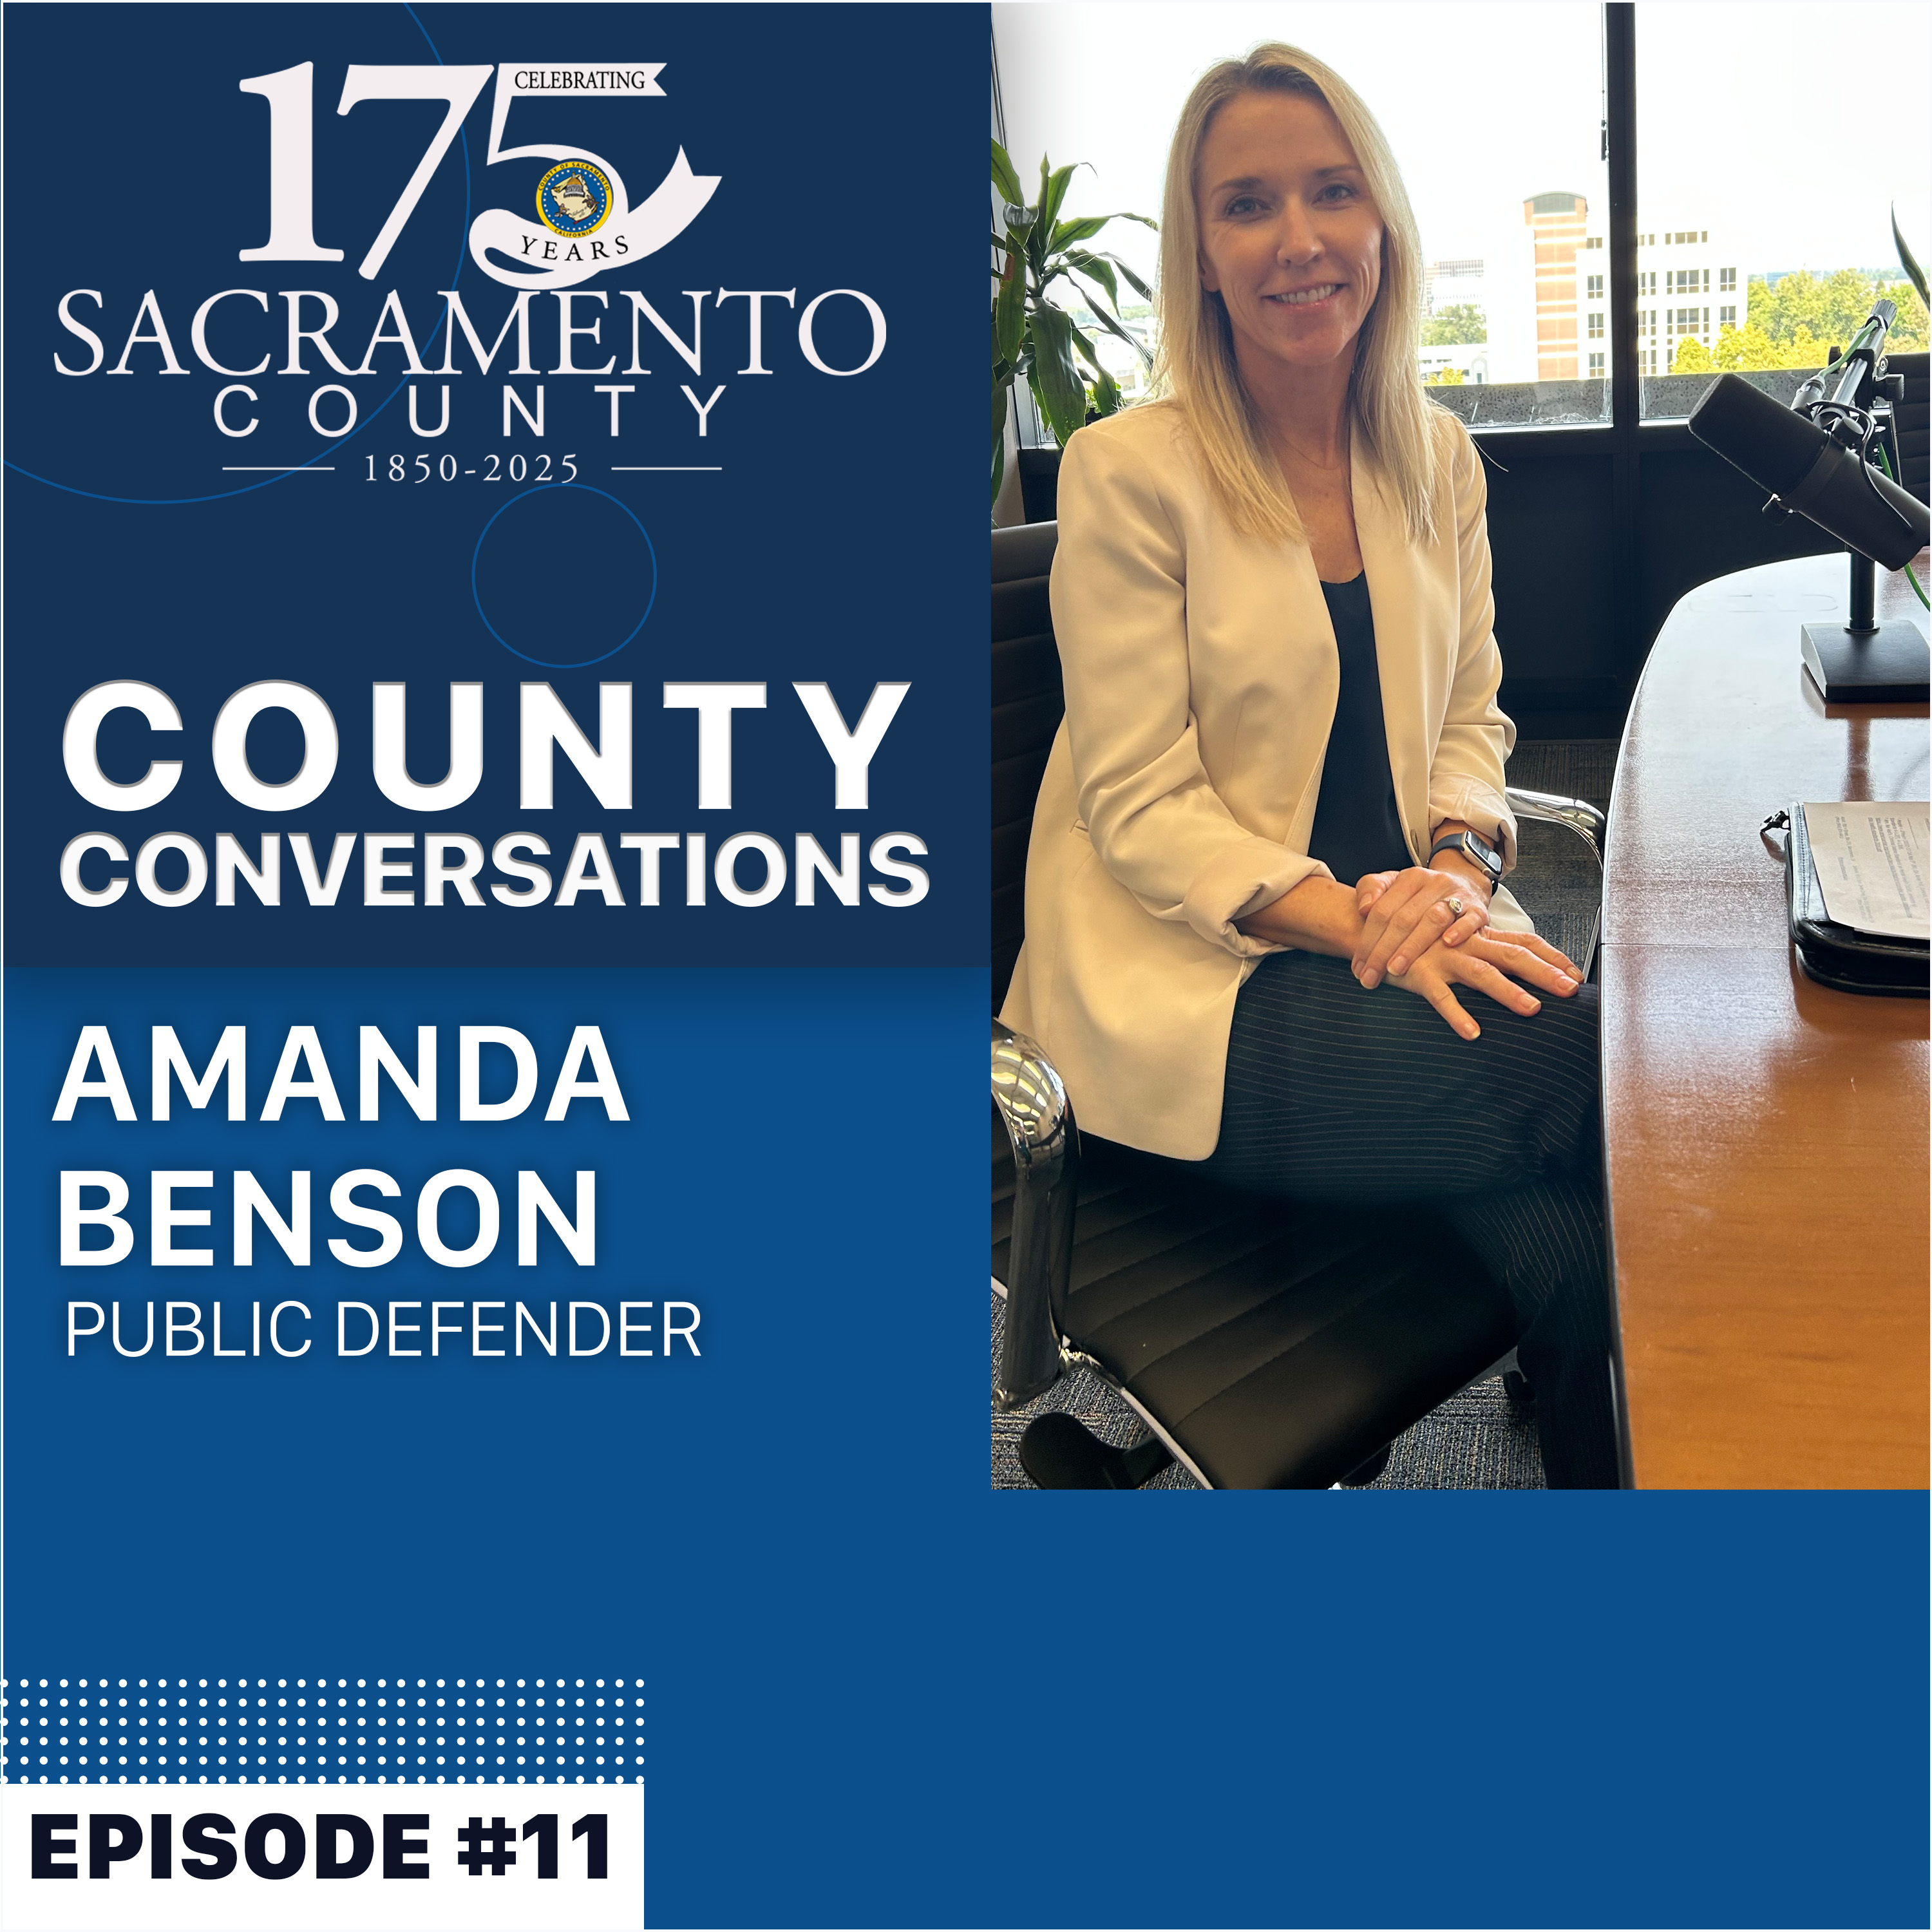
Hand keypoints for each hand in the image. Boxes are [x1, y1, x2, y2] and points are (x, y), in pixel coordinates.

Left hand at [1352, 866, 1490, 987]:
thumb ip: (1371, 888)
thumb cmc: (1421, 891)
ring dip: (1412, 947)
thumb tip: (1363, 908)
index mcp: (1409, 878)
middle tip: (1369, 977)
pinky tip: (1447, 944)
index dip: (1367, 940)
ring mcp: (1458, 896)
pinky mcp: (1478, 909)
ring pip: (1433, 920)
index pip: (1382, 911)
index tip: (1357, 966)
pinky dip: (1460, 930)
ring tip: (1395, 969)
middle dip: (1383, 951)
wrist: (1464, 881)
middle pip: (1403, 919)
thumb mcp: (1393, 883)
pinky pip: (1470, 918)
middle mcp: (1433, 884)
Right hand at [1386, 930, 1583, 1040]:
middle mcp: (1466, 945)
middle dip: (1545, 973)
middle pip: (1514, 956)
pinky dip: (1457, 1015)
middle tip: (1571, 990)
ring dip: (1509, 992)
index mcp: (1477, 937)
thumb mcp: (1448, 937)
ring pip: (1483, 975)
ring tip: (1532, 1009)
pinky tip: (1473, 1033)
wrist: (1370, 926)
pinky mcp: (1420, 974)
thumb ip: (1476, 946)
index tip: (1577, 974)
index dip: (1551, 956)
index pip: (1522, 942)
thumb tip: (1503, 963)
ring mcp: (1445, 958)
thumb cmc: (1413, 937)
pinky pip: (1441, 997)